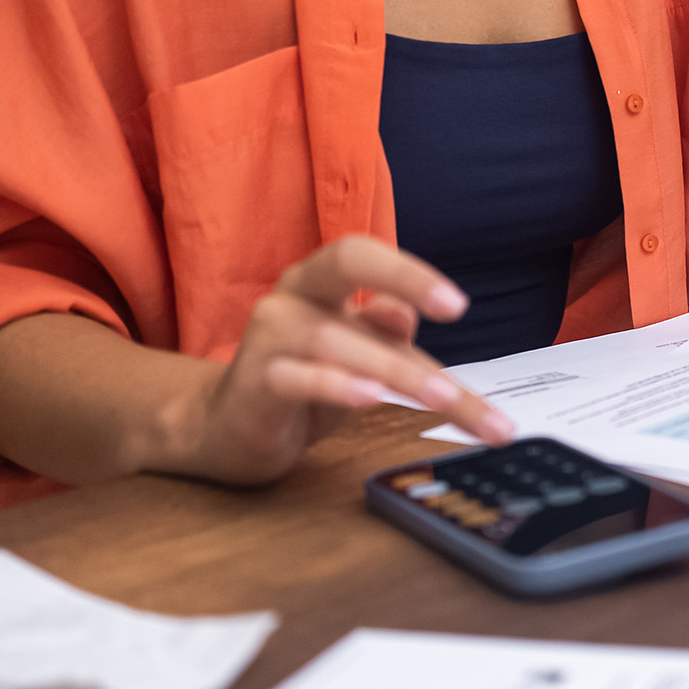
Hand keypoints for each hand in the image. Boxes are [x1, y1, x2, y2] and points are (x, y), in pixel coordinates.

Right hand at [179, 237, 513, 483]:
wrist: (229, 430)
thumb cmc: (305, 384)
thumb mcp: (358, 358)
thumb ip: (387, 338)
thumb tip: (407, 316)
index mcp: (322, 282)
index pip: (367, 258)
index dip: (412, 273)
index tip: (459, 305)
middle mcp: (294, 295)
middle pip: (345, 261)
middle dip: (404, 276)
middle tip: (457, 307)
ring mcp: (269, 336)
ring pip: (335, 339)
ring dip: (395, 370)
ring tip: (442, 397)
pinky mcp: (253, 382)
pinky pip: (296, 378)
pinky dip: (336, 386)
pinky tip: (371, 398)